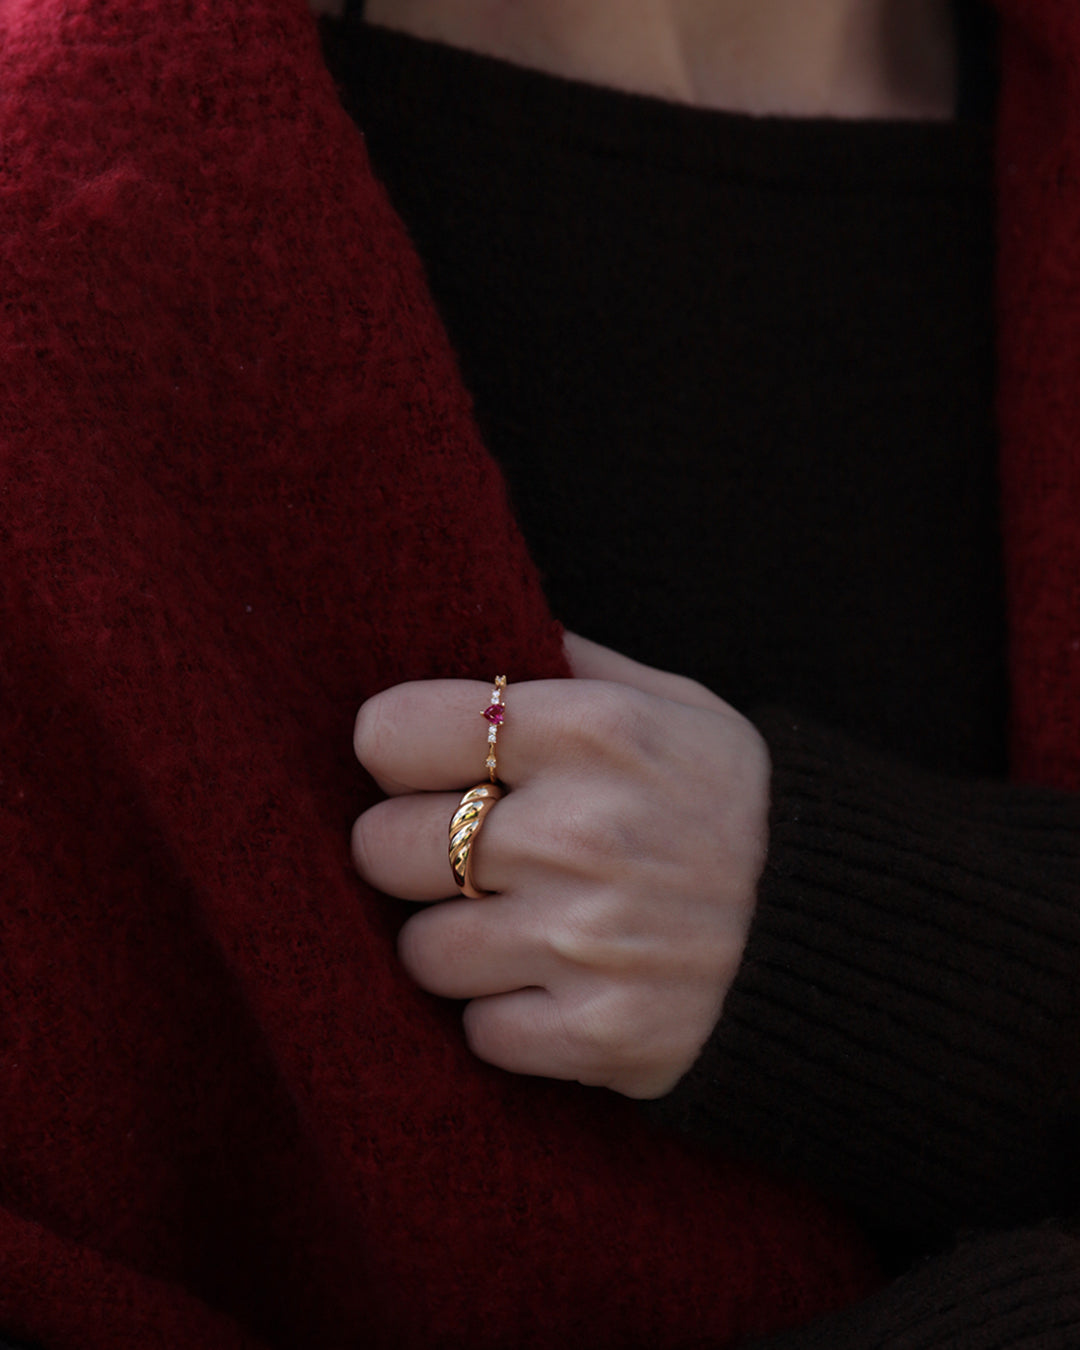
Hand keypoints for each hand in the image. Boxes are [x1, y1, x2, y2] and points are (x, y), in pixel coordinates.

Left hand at [351, 634, 769, 1098]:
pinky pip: (480, 1033)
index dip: (398, 752)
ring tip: (515, 923)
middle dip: (410, 850)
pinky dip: (506, 1017)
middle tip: (464, 853)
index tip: (422, 767)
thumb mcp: (675, 704)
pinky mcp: (600, 1034)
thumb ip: (572, 667)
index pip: (392, 733)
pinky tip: (555, 985)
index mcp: (590, 733)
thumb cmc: (737, 803)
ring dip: (456, 941)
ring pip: (421, 950)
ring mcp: (586, 942)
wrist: (842, 931)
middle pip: (383, 847)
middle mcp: (578, 834)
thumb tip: (480, 630)